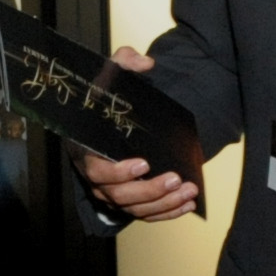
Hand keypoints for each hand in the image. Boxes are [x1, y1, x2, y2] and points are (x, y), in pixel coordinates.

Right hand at [71, 44, 199, 222]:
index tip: (143, 163)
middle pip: (119, 195)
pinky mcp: (130, 201)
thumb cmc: (107, 100)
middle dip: (149, 190)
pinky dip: (167, 212)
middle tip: (176, 178)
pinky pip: (146, 213)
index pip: (96, 171)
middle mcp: (97, 178)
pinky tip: (187, 203)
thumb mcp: (110, 76)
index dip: (117, 172)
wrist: (111, 119)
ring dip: (164, 202)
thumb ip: (124, 62)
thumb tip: (146, 63)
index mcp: (87, 152)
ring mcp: (113, 193)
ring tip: (188, 190)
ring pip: (136, 208)